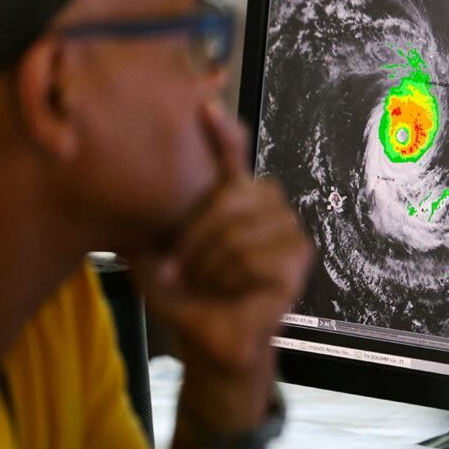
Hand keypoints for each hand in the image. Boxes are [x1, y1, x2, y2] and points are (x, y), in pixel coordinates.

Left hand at [132, 103, 312, 426]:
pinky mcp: (299, 261)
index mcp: (234, 199)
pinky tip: (234, 292)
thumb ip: (162, 220)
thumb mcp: (161, 253)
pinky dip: (234, 279)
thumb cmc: (188, 297)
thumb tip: (149, 199)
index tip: (204, 106)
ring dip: (212, 265)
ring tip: (208, 284)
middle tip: (184, 268)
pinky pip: (258, 256)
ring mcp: (289, 233)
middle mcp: (267, 208)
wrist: (208, 341)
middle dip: (198, 236)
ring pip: (242, 230)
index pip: (234, 155)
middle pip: (234, 193)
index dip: (223, 132)